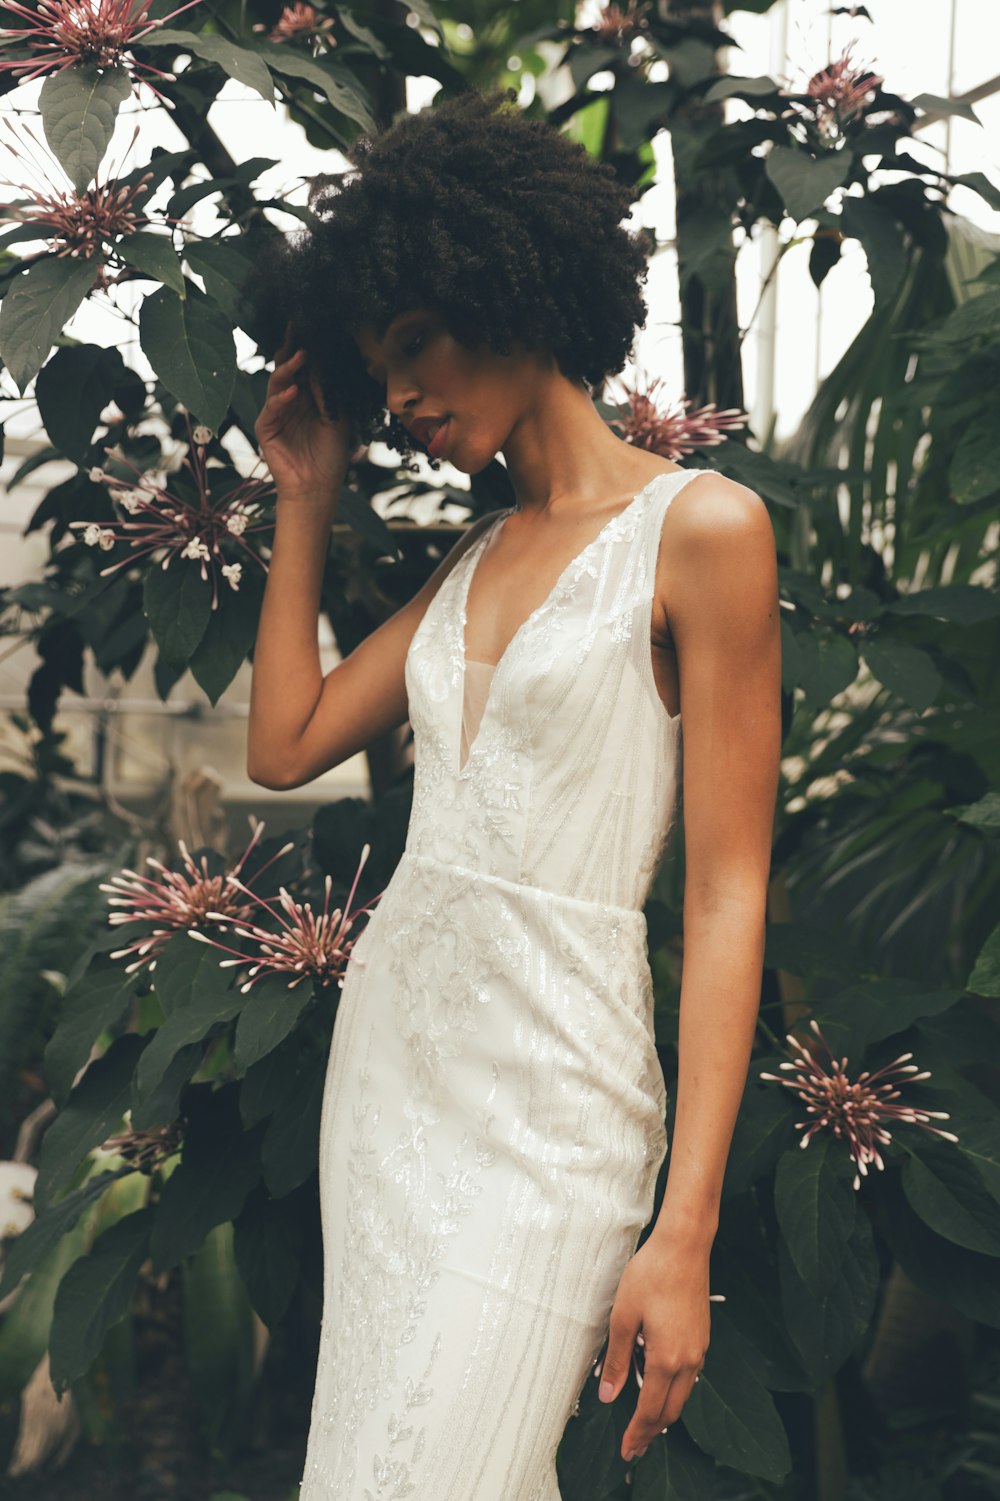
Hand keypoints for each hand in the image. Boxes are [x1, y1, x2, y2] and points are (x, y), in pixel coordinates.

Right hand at [255, 326, 357, 499]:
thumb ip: (329, 395)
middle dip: (292, 348)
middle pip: (288, 368)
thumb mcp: (338, 421)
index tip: (315, 328)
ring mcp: (277, 412)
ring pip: (278, 382)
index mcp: (309, 396)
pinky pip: (272, 407)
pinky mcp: (266, 427)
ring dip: (288, 369)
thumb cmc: (331, 456)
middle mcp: (291, 400)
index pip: (306, 367)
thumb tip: (321, 366)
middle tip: (298, 328)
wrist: (318, 487)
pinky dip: (282, 398)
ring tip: (301, 356)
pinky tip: (294, 391)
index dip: (309, 349)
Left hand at [596, 1232, 709, 1462]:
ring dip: (663, 1412)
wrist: (685, 1247)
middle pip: (671, 1411)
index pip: (650, 1411)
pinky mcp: (702, 1337)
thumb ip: (616, 1359)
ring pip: (682, 1395)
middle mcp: (689, 1361)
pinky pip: (689, 1377)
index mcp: (667, 1359)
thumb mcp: (623, 1316)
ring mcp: (699, 1350)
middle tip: (633, 1447)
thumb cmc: (650, 1275)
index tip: (626, 1451)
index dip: (636, 1434)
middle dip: (651, 1432)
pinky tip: (658, 1386)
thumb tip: (607, 1395)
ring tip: (642, 1422)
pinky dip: (673, 1391)